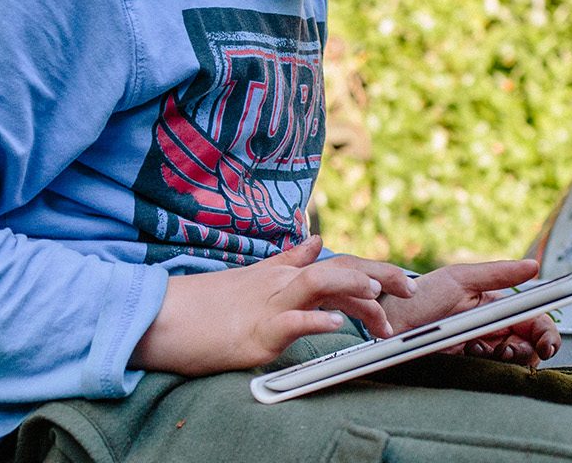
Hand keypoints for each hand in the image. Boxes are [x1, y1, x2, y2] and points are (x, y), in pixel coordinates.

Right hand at [128, 236, 415, 375]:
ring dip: (352, 288)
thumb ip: (288, 261)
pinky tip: (336, 325)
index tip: (404, 282)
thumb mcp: (254, 279)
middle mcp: (280, 284)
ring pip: (317, 284)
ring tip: (379, 297)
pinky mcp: (254, 332)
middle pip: (337, 270)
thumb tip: (317, 240)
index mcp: (283, 275)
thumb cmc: (206, 306)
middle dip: (379, 276)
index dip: (375, 270)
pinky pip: (289, 322)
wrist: (161, 317)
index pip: (337, 265)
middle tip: (411, 290)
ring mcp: (267, 305)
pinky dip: (315, 321)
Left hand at [380, 258, 561, 366]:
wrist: (386, 320)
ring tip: (481, 347)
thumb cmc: (420, 295)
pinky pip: (490, 372)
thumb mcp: (460, 278)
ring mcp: (480, 348)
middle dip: (527, 350)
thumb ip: (498, 273)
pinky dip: (487, 366)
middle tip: (508, 349)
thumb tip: (532, 265)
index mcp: (496, 306)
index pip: (534, 321)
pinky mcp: (466, 366)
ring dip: (505, 358)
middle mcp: (492, 328)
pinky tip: (470, 355)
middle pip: (529, 346)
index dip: (546, 334)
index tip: (546, 345)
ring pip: (512, 362)